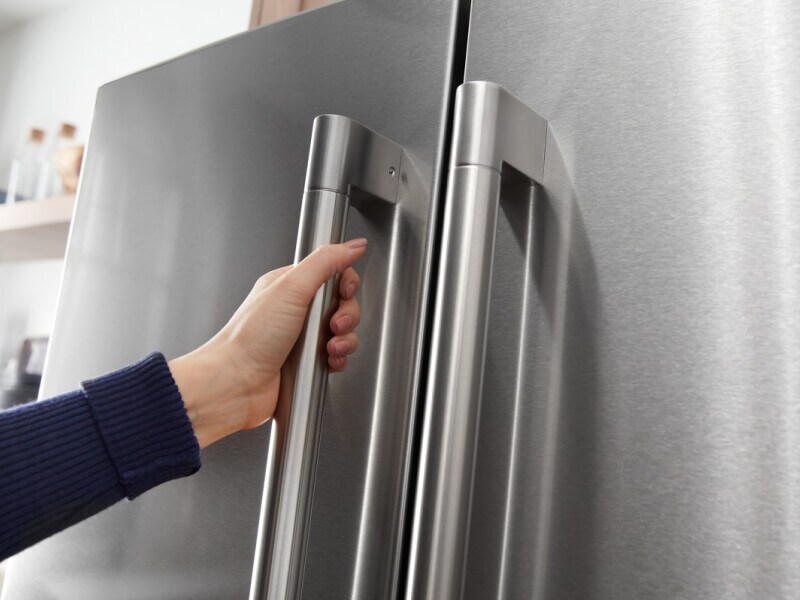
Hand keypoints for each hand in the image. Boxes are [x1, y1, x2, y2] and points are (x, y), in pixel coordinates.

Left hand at [169, 239, 366, 447]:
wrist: (235, 384)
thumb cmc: (250, 338)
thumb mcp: (291, 288)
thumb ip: (325, 262)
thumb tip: (353, 245)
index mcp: (289, 286)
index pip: (332, 274)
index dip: (345, 283)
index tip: (344, 292)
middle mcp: (296, 310)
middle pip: (342, 304)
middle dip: (347, 315)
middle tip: (334, 324)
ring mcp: (302, 338)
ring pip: (343, 332)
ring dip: (345, 340)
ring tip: (330, 347)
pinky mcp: (307, 363)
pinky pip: (337, 357)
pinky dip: (338, 359)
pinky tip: (328, 361)